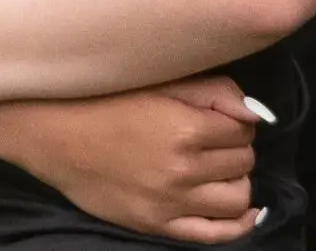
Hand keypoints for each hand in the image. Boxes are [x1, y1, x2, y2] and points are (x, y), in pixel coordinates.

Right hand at [0, 77, 262, 244]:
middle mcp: (182, 171)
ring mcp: (168, 203)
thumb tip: (258, 114)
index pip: (245, 130)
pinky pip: (212, 235)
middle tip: (218, 141)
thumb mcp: (167, 82)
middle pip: (243, 162)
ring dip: (236, 180)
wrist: (57, 134)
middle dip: (237, 149)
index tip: (222, 118)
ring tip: (218, 169)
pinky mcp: (155, 224)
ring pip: (237, 198)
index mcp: (188, 130)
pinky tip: (245, 212)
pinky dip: (237, 225)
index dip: (239, 122)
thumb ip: (220, 92)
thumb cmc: (112, 101)